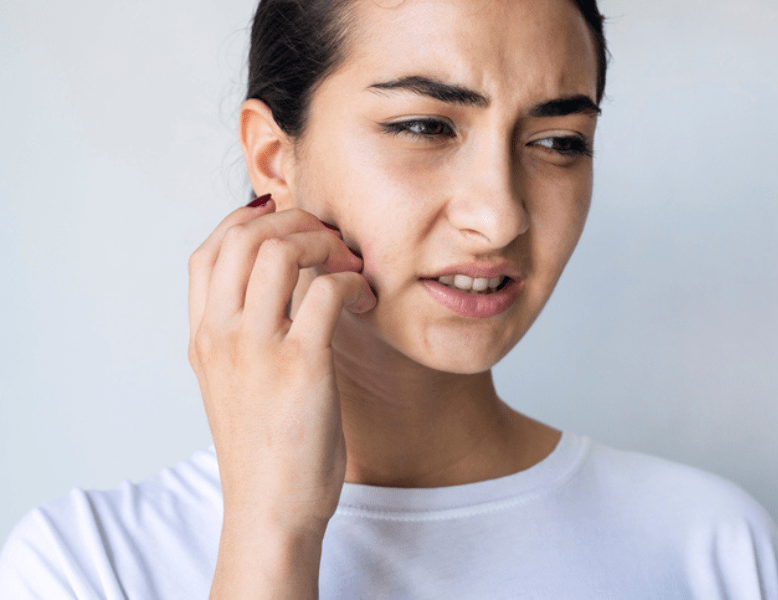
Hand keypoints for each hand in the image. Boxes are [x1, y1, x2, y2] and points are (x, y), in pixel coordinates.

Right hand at [187, 198, 375, 536]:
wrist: (269, 509)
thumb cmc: (261, 448)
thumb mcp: (229, 385)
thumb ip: (239, 334)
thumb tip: (271, 287)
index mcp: (202, 337)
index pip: (209, 251)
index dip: (246, 220)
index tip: (284, 219)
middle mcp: (221, 335)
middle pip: (246, 237)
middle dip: (295, 222)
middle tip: (329, 240)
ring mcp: (257, 348)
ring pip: (282, 251)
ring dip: (324, 243)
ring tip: (349, 265)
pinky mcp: (301, 365)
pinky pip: (327, 290)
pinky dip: (351, 280)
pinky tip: (365, 297)